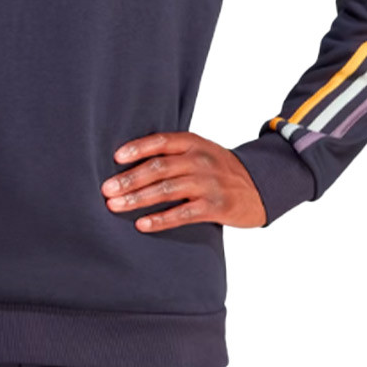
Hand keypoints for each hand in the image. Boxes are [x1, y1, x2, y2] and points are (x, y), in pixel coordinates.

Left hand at [100, 131, 266, 229]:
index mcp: (192, 143)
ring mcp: (208, 183)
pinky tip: (141, 224)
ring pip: (166, 190)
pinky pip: (182, 214)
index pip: (160, 141)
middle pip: (158, 167)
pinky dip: (160, 219)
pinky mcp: (215, 206)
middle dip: (129, 179)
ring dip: (137, 199)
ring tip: (115, 206)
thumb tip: (128, 162)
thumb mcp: (199, 151)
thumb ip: (172, 153)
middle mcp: (199, 159)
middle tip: (106, 190)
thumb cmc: (218, 169)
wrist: (260, 186)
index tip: (115, 158)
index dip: (136, 148)